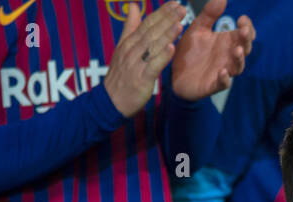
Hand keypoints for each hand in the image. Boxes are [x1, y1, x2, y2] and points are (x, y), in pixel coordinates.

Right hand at [104, 1, 184, 117]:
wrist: (111, 100)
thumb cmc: (121, 74)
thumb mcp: (122, 47)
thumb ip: (130, 27)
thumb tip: (133, 6)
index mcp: (129, 42)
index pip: (147, 23)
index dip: (161, 12)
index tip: (174, 3)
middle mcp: (132, 50)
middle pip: (151, 31)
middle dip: (167, 19)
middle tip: (181, 8)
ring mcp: (136, 64)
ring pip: (152, 46)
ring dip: (166, 34)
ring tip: (179, 24)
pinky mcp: (141, 79)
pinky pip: (152, 66)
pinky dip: (162, 57)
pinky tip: (171, 49)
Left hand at [172, 0, 255, 101]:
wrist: (176, 74)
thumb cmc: (191, 51)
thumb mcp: (198, 29)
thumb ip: (209, 14)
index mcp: (227, 42)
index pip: (244, 35)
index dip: (247, 27)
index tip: (242, 18)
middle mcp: (228, 57)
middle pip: (244, 49)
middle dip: (246, 41)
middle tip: (244, 31)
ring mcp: (223, 71)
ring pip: (237, 66)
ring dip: (239, 59)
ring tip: (236, 50)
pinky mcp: (213, 84)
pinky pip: (223, 83)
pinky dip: (225, 79)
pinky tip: (222, 72)